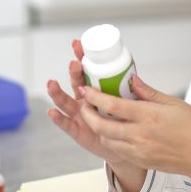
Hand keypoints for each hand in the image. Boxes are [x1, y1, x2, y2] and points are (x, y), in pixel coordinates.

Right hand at [46, 39, 136, 171]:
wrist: (128, 147)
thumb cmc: (130, 123)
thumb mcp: (137, 105)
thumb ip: (138, 92)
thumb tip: (135, 77)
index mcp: (98, 91)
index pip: (88, 71)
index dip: (83, 57)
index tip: (78, 44)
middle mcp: (85, 101)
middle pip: (77, 83)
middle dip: (74, 72)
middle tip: (74, 63)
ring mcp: (80, 116)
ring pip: (66, 101)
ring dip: (58, 92)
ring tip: (52, 83)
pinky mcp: (78, 132)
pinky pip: (67, 125)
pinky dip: (58, 118)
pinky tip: (52, 111)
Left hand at [77, 75, 190, 191]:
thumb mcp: (174, 103)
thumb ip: (148, 93)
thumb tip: (131, 79)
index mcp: (148, 116)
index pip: (112, 105)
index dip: (94, 96)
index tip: (86, 89)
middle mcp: (140, 134)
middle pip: (100, 125)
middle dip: (87, 114)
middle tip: (84, 104)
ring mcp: (139, 150)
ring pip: (106, 139)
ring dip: (98, 128)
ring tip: (98, 116)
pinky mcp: (141, 161)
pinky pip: (118, 150)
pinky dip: (111, 139)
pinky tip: (114, 130)